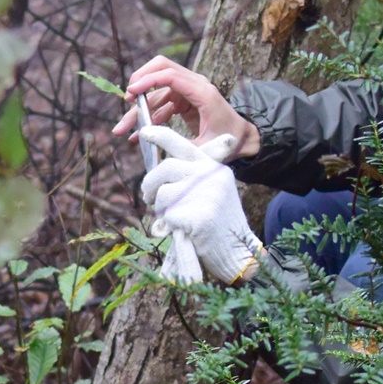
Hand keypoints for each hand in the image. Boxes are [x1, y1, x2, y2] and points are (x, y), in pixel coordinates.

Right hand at [108, 56, 261, 157]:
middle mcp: (194, 85)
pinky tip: (136, 135)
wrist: (242, 140)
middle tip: (127, 98)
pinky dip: (148, 118)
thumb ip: (177, 144)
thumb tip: (148, 139)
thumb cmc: (228, 142)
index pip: (170, 75)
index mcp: (202, 92)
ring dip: (138, 109)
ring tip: (121, 130)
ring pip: (156, 92)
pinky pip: (160, 104)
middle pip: (161, 67)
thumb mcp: (203, 148)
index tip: (130, 94)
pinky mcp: (183, 101)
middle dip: (140, 81)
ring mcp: (187, 92)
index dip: (147, 81)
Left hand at [138, 126, 261, 284]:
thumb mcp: (212, 191)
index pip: (183, 144)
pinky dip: (168, 226)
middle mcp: (210, 175)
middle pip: (165, 168)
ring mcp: (205, 193)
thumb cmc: (219, 223)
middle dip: (150, 183)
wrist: (237, 252)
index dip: (161, 136)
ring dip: (161, 209)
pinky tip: (183, 230)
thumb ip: (191, 177)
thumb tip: (158, 172)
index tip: (144, 131)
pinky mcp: (198, 215)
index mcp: (213, 167)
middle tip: (148, 197)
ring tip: (173, 218)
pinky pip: (167, 216)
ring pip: (163, 193)